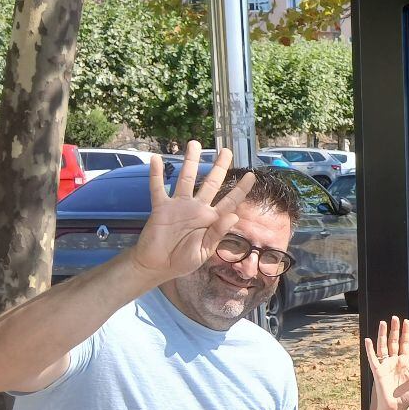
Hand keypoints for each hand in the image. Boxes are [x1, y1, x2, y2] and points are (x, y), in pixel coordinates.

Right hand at [129, 140, 254, 285]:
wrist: (157, 266)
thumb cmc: (183, 260)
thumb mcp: (204, 251)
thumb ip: (218, 233)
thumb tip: (234, 216)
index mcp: (211, 220)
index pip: (230, 201)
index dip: (241, 189)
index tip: (252, 176)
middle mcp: (197, 208)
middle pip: (211, 183)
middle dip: (219, 166)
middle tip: (226, 150)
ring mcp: (179, 205)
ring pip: (186, 178)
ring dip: (190, 161)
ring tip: (194, 143)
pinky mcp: (161, 207)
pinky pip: (158, 188)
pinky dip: (156, 174)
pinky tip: (156, 159)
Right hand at [363, 316, 408, 409]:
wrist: (396, 408)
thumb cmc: (407, 397)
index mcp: (404, 363)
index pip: (405, 344)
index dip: (406, 333)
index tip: (407, 322)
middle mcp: (394, 362)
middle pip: (394, 342)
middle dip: (395, 330)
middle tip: (395, 318)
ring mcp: (385, 365)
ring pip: (383, 346)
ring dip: (383, 335)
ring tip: (383, 323)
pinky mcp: (378, 371)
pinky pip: (372, 358)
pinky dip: (369, 349)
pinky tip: (368, 340)